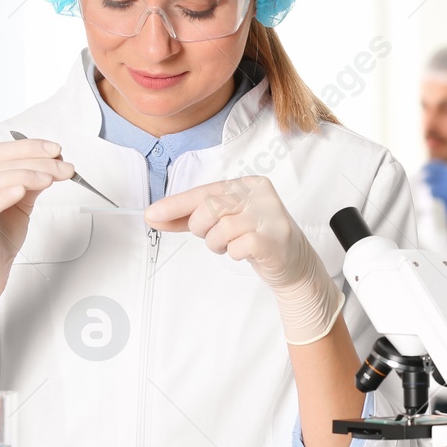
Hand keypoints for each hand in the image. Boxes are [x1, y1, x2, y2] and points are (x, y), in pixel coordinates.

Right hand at [0, 137, 73, 359]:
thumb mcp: (20, 203)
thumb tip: (54, 162)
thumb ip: (31, 182)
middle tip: (63, 166)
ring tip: (51, 178)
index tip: (56, 149)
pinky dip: (4, 194)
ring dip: (27, 175)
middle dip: (36, 161)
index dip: (28, 146)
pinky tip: (23, 191)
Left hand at [145, 176, 342, 344]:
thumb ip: (192, 216)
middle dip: (201, 228)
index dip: (175, 205)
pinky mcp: (274, 238)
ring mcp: (269, 215)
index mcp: (247, 183)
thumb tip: (155, 216)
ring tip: (231, 245)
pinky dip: (233, 253)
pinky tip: (245, 252)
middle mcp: (260, 194)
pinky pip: (236, 247)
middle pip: (209, 208)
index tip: (152, 215)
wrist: (294, 262)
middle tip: (213, 236)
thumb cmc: (255, 237)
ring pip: (220, 229)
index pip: (204, 192)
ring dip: (217, 244)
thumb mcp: (225, 220)